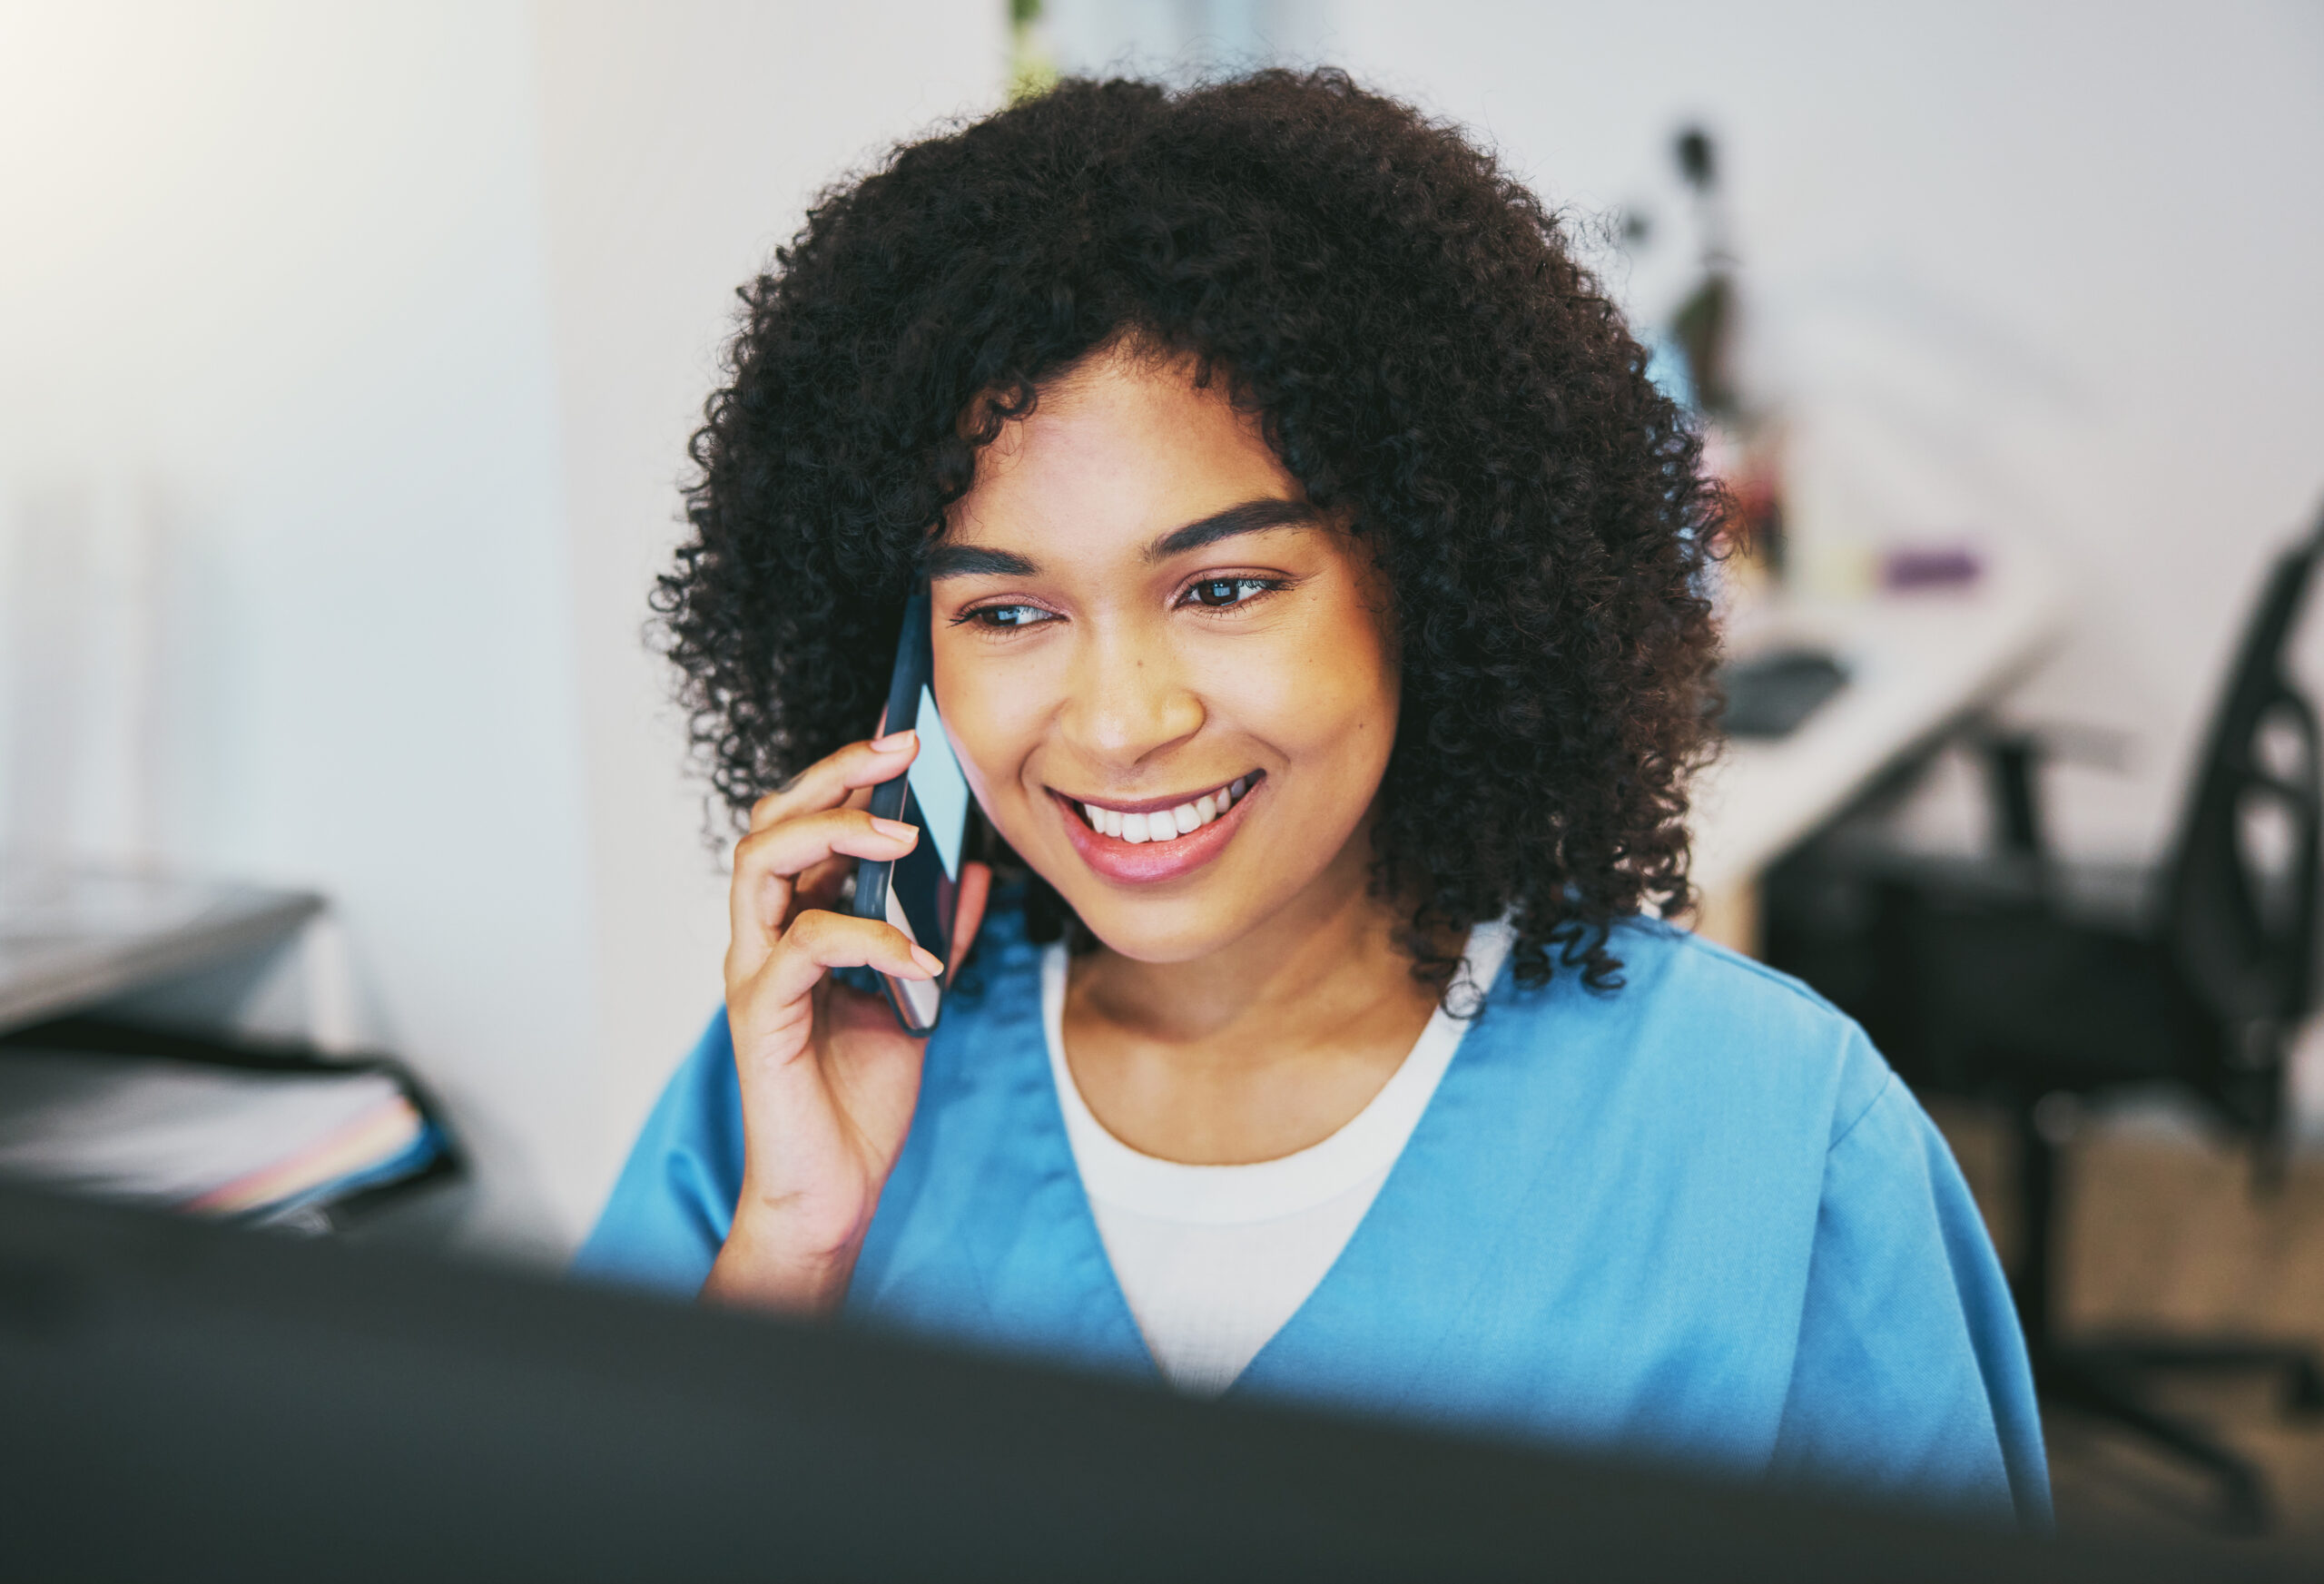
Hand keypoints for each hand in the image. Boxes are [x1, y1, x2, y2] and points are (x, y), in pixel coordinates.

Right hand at [701, 730, 990, 1314]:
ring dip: (837, 835)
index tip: (905, 741)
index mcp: (795, 925)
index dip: (847, 775)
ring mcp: (756, 973)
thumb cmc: (859, 1098)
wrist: (834, 1189)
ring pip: (763, 863)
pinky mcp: (762, 1016)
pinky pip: (803, 948)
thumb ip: (939, 934)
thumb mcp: (917, 998)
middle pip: (772, 822)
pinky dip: (867, 938)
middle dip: (834, 776)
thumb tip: (977, 872)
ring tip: (906, 836)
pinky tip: (920, 958)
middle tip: (899, 754)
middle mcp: (764, 938)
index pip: (804, 823)